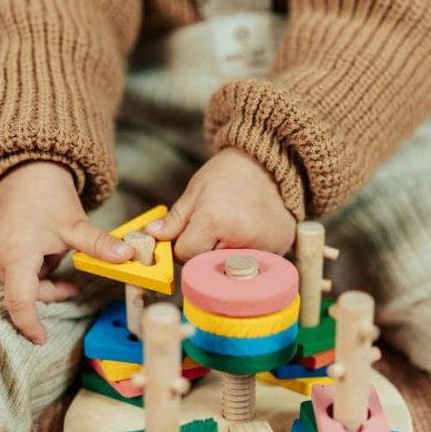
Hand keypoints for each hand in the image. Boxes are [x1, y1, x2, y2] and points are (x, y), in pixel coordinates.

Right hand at [0, 161, 133, 343]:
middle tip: (71, 286)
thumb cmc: (49, 193)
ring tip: (54, 252)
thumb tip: (128, 256)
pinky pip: (6, 263)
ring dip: (37, 275)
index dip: (30, 324)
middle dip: (47, 290)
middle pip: (21, 290)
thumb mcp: (76, 224)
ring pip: (15, 278)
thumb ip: (99, 245)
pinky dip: (25, 263)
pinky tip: (39, 244)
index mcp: (15, 254)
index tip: (42, 339)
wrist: (24, 162)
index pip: (19, 302)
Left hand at [144, 148, 295, 260]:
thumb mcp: (196, 190)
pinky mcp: (278, 250)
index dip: (183, 246)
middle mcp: (240, 238)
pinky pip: (252, 266)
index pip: (186, 255)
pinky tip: (250, 233)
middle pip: (207, 264)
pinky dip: (246, 255)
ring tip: (233, 229)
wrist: (271, 163)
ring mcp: (262, 247)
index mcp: (215, 221)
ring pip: (228, 267)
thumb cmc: (230, 174)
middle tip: (214, 229)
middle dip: (204, 252)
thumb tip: (152, 237)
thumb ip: (175, 219)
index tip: (191, 232)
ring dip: (225, 255)